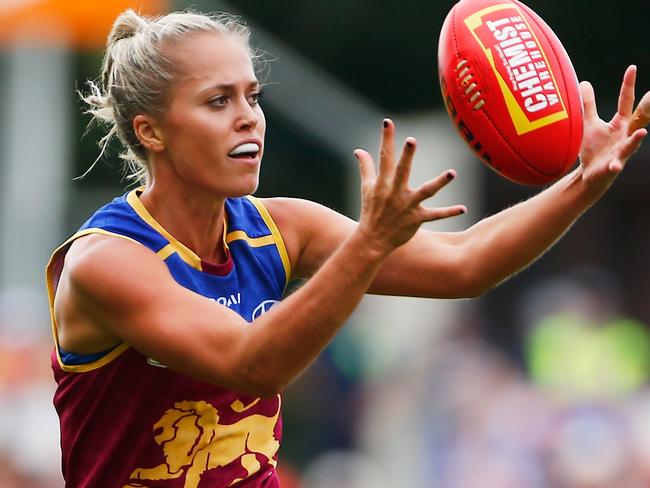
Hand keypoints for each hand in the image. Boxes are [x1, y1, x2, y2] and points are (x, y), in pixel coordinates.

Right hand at [353, 118, 465, 255]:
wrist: (372, 240)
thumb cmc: (371, 212)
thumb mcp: (367, 188)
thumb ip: (365, 168)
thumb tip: (358, 150)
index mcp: (383, 183)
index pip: (385, 157)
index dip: (386, 139)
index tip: (388, 122)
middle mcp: (395, 192)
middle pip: (402, 171)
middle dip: (406, 156)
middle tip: (412, 140)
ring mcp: (407, 206)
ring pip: (425, 192)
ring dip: (439, 183)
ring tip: (452, 173)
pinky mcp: (416, 219)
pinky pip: (435, 215)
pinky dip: (448, 212)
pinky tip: (463, 208)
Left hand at [578, 65, 648, 192]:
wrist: (590, 174)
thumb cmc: (594, 148)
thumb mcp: (590, 124)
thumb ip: (588, 105)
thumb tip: (584, 82)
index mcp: (620, 123)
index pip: (626, 100)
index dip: (628, 84)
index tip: (632, 68)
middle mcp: (625, 135)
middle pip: (639, 119)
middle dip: (647, 107)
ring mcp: (621, 151)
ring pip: (631, 143)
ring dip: (637, 139)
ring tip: (642, 134)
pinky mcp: (613, 165)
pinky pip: (616, 165)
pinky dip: (616, 165)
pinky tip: (615, 166)